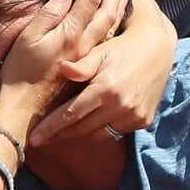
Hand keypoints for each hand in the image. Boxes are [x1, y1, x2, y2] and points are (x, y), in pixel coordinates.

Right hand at [0, 0, 126, 117]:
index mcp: (70, 34)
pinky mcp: (84, 68)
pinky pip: (105, 42)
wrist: (25, 109)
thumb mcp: (28, 38)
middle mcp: (83, 45)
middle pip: (105, 14)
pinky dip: (112, 28)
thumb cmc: (20, 72)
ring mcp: (86, 58)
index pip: (89, 0)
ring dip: (118, 10)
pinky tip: (113, 25)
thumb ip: (48, 15)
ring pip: (109, 29)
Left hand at [28, 0, 176, 145]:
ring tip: (57, 135)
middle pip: (81, 128)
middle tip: (38, 140)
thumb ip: (81, 65)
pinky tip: (84, 126)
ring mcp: (134, 115)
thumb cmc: (119, 48)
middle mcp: (121, 106)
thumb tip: (63, 68)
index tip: (33, 139)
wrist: (155, 50)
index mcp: (105, 88)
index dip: (50, 128)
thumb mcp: (99, 52)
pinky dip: (99, 130)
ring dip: (77, 135)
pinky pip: (115, 132)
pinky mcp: (143, 121)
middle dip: (58, 136)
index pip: (70, 114)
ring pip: (98, 134)